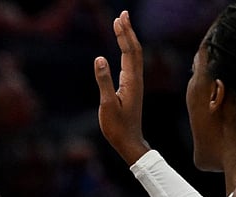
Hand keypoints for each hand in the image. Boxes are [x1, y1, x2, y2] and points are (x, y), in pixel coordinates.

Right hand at [94, 11, 149, 163]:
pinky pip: (130, 64)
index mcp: (132, 81)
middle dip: (128, 31)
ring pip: (133, 56)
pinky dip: (126, 51)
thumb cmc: (117, 127)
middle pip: (134, 49)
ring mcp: (134, 83)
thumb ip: (104, 81)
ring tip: (121, 25)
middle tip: (122, 14)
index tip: (118, 19)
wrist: (129, 142)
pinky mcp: (131, 88)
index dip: (124, 34)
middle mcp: (136, 79)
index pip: (129, 52)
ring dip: (128, 39)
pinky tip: (123, 48)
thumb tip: (99, 58)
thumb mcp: (107, 105)